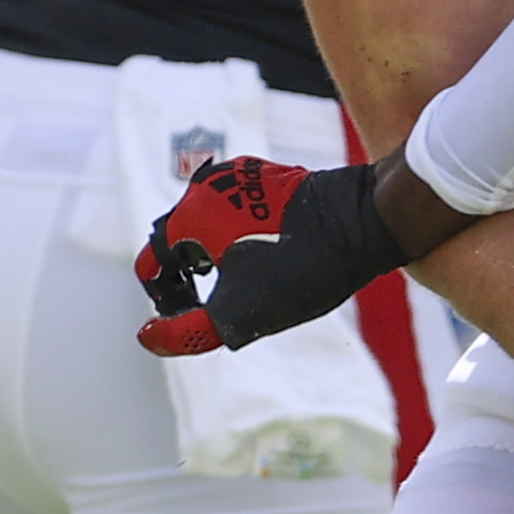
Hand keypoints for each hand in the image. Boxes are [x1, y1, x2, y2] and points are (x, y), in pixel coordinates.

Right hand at [134, 156, 404, 356]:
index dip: (163, 297)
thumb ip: (188, 331)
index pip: (151, 263)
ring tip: (236, 278)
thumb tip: (147, 337)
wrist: (366, 221)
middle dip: (185, 273)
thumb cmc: (302, 268)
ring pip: (205, 221)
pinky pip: (234, 208)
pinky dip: (236, 232)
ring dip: (210, 251)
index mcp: (190, 217)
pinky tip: (262, 253)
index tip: (188, 315)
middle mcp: (205, 188)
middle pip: (175, 239)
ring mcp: (237, 177)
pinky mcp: (265, 176)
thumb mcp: (239, 313)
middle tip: (212, 301)